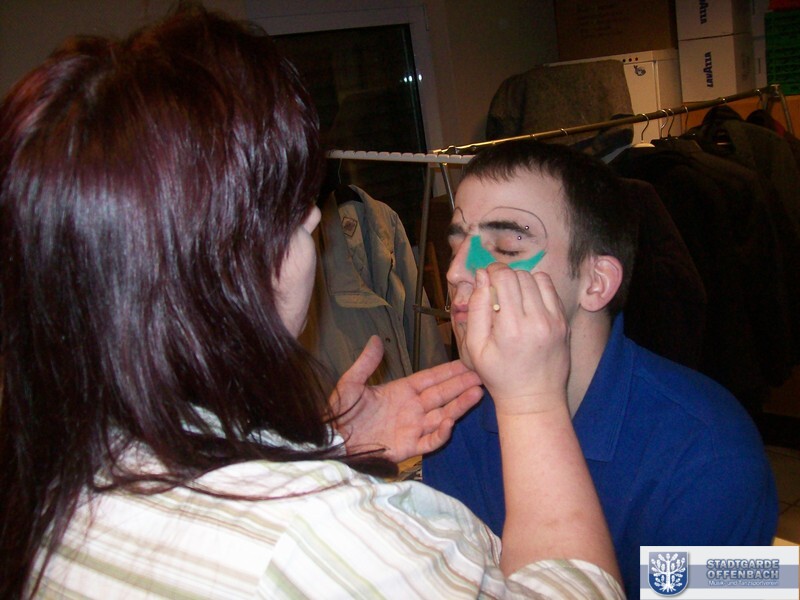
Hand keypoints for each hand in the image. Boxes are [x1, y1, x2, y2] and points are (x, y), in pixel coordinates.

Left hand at [330, 336, 482, 462]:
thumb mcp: (350, 383)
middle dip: (462, 384)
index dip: (449, 371)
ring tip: (477, 392)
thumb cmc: (340, 412)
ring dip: (460, 405)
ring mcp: (412, 428)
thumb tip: (375, 339)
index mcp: (401, 391)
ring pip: (443, 415)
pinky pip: (430, 441)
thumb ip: (365, 363)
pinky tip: (451, 422)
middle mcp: (412, 408)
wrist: (332, 441)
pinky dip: (441, 433)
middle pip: (443, 395)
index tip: (467, 362)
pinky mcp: (408, 447)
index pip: (431, 378)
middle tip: (482, 374)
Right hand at [464, 264, 569, 414]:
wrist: (534, 398)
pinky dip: (538, 289)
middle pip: (520, 275)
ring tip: (513, 297)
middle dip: (505, 277)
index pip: (504, 277)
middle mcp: (537, 321)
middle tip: (497, 291)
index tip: (486, 278)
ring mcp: (554, 321)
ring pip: (538, 278)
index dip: (492, 271)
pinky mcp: (564, 322)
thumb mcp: (475, 348)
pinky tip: (528, 304)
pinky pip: (551, 290)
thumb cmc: (500, 376)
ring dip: (522, 281)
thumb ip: (476, 309)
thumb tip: (481, 276)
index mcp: (511, 328)